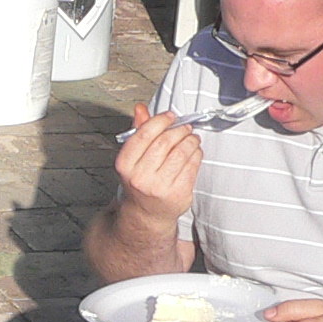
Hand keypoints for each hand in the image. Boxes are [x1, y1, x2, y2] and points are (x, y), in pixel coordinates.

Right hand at [114, 103, 203, 223]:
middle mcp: (140, 177)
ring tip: (192, 138)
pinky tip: (195, 152)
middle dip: (179, 130)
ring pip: (181, 153)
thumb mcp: (133, 157)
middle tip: (186, 127)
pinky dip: (197, 154)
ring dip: (191, 141)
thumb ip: (138, 131)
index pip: (144, 134)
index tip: (171, 116)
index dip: (161, 121)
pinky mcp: (177, 194)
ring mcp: (159, 187)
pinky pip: (192, 166)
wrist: (146, 213)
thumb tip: (140, 108)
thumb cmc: (141, 180)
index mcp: (125, 165)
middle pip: (165, 142)